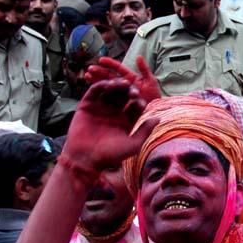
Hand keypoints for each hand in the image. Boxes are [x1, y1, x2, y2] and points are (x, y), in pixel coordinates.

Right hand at [63, 57, 158, 171]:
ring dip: (117, 85)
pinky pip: (95, 91)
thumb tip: (158, 118)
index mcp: (125, 121)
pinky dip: (101, 85)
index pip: (135, 106)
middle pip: (123, 96)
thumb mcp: (133, 145)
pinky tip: (108, 84)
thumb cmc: (110, 155)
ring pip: (110, 91)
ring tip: (122, 84)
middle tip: (133, 90)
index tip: (141, 102)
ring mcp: (100, 108)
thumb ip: (145, 131)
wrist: (84, 158)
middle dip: (129, 92)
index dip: (139, 102)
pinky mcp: (87, 105)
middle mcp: (113, 113)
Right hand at [86, 56, 160, 104]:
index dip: (109, 64)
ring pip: (104, 86)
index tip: (101, 60)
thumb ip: (144, 70)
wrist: (155, 114)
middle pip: (109, 77)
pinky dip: (97, 92)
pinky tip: (90, 87)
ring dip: (95, 80)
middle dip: (99, 72)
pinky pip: (105, 97)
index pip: (118, 69)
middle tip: (90, 68)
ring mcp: (118, 95)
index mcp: (130, 79)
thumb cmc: (154, 99)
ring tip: (87, 75)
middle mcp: (122, 86)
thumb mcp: (151, 83)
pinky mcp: (116, 104)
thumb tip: (138, 56)